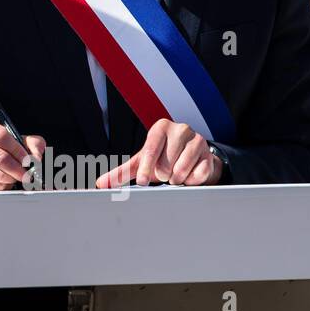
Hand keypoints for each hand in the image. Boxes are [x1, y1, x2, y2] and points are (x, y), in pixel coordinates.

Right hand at [0, 117, 45, 190]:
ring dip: (11, 179)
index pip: (1, 137)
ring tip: (17, 177)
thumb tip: (36, 158)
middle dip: (17, 169)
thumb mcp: (17, 138)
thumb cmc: (0, 145)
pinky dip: (4, 186)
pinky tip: (7, 181)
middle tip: (28, 174)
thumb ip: (32, 143)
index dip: (17, 150)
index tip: (28, 160)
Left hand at [95, 118, 222, 187]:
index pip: (150, 149)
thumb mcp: (141, 162)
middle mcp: (181, 129)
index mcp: (161, 127)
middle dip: (162, 174)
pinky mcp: (209, 155)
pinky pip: (199, 174)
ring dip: (176, 179)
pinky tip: (188, 177)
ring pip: (183, 168)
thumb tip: (100, 183)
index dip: (145, 167)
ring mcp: (198, 140)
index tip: (141, 181)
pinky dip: (191, 181)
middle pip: (167, 161)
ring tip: (174, 176)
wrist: (190, 160)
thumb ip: (121, 172)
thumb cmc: (161, 159)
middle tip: (163, 174)